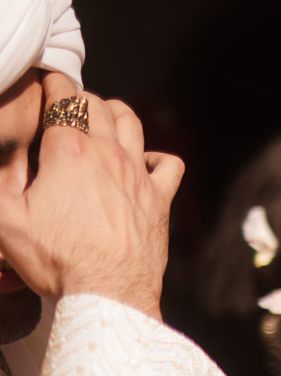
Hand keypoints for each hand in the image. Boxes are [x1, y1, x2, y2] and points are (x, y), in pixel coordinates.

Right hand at [0, 87, 181, 317]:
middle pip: (98, 105)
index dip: (53, 84)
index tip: (46, 81)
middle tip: (67, 102)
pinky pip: (169, 164)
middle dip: (80, 96)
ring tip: (102, 115)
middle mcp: (109, 155)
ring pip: (134, 123)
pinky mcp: (160, 199)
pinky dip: (157, 157)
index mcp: (69, 151)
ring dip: (117, 113)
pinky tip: (144, 163)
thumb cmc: (58, 260)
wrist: (108, 294)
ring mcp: (139, 176)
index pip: (63, 98)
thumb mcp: (4, 221)